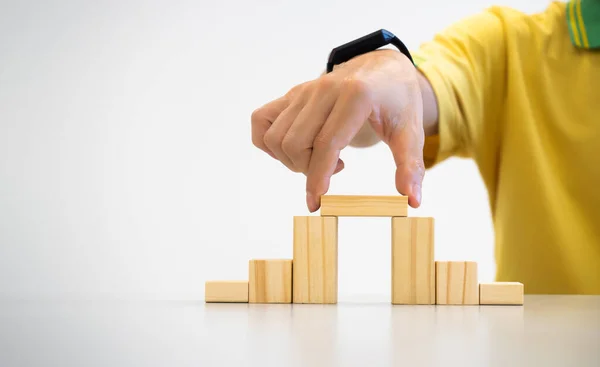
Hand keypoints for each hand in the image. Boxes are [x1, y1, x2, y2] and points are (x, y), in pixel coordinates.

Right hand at [251, 49, 424, 211]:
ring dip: (291, 159)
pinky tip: (296, 147)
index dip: (318, 178)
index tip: (316, 203)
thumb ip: (411, 166)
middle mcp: (324, 89)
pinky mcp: (291, 94)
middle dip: (308, 170)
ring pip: (276, 137)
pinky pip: (260, 121)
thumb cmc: (397, 101)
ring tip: (320, 158)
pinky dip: (269, 142)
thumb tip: (412, 201)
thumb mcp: (411, 132)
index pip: (326, 144)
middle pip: (294, 144)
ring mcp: (304, 91)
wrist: (382, 69)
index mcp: (355, 96)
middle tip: (335, 169)